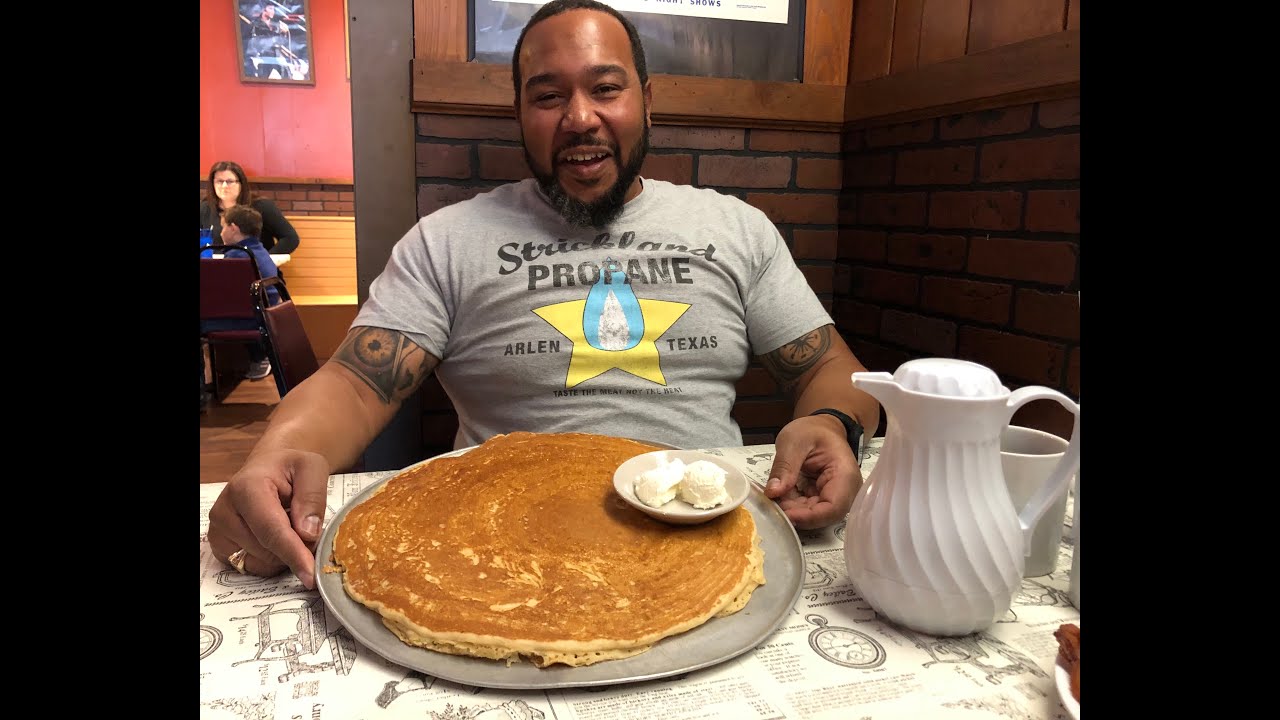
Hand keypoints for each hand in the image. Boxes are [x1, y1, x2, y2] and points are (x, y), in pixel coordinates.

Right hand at [206, 449, 330, 588]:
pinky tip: (273, 537)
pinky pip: (251, 567)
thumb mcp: (312, 468)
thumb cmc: (290, 467)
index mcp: (246, 488)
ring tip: (287, 525)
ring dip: (283, 554)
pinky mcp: (219, 546)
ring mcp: (218, 531)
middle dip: (295, 549)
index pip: (271, 531)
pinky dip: (270, 559)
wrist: (268, 467)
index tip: (310, 575)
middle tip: (305, 525)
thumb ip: (312, 497)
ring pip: (261, 563)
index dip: (293, 554)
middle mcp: (224, 511)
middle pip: (268, 551)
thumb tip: (307, 534)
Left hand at [764, 414, 861, 528]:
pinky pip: (808, 510)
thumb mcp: (793, 441)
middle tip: (772, 505)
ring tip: (774, 498)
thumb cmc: (812, 430)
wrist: (821, 428)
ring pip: (813, 516)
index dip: (809, 516)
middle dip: (796, 513)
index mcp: (844, 475)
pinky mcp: (823, 499)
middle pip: (823, 516)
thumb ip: (784, 466)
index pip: (833, 507)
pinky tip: (779, 496)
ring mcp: (835, 497)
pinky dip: (792, 506)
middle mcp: (845, 491)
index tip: (784, 514)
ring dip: (792, 510)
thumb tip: (772, 493)